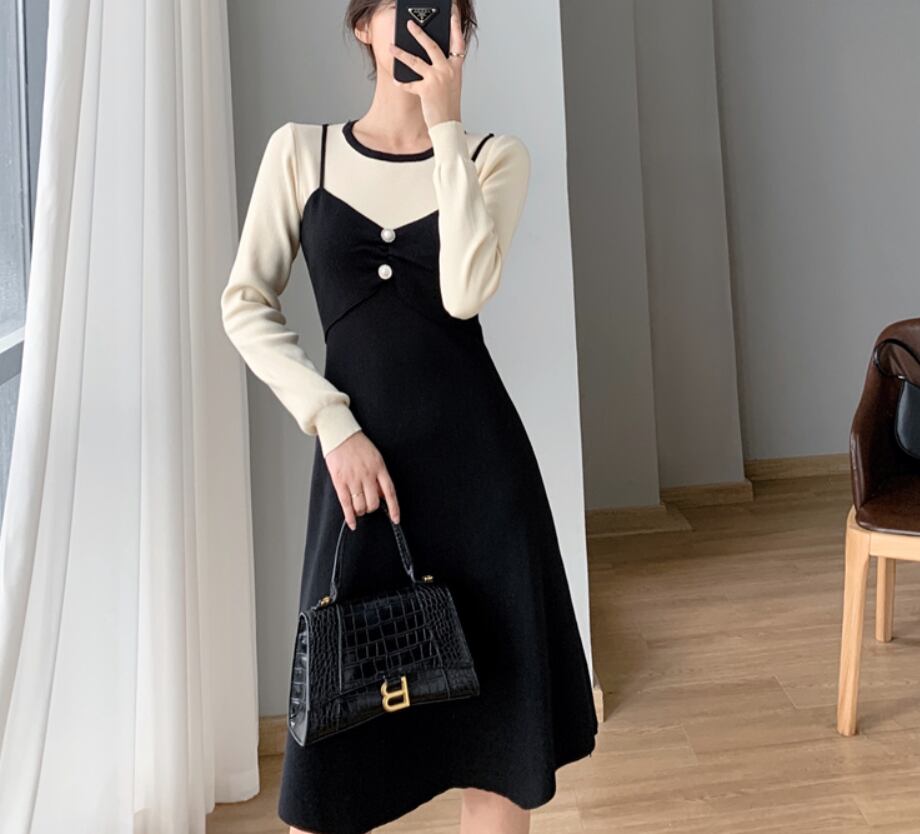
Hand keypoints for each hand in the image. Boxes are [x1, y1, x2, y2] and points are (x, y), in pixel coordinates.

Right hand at [324, 431, 400, 529]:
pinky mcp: (340, 481)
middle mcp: (367, 475)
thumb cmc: (358, 446)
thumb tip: (382, 495)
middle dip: (372, 508)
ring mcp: (353, 478)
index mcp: (379, 468)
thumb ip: (380, 476)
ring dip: (361, 511)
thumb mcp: (376, 457)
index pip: (390, 492)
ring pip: (360, 505)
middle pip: (373, 502)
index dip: (393, 508)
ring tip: (359, 508)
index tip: (395, 519)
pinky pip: (346, 504)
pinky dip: (350, 517)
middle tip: (368, 505)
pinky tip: (353, 523)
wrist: (340, 434)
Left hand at [389, 4, 463, 126]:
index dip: (455, 27)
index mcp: (456, 68)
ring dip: (401, 53)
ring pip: (415, 61)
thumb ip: (444, 69)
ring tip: (391, 47)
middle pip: (432, 46)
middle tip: (409, 24)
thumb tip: (427, 57)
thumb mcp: (451, 84)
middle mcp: (447, 71)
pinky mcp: (426, 90)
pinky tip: (395, 80)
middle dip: (419, 33)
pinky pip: (410, 83)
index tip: (452, 14)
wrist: (448, 125)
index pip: (458, 42)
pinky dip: (401, 82)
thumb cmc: (449, 105)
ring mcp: (437, 79)